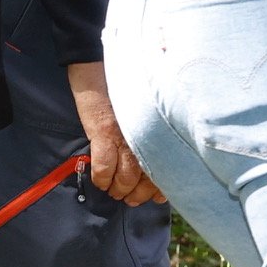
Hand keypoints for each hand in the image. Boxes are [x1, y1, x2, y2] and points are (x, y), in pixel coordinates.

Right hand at [66, 61, 162, 204]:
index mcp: (159, 134)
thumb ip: (154, 138)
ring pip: (126, 178)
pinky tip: (100, 180)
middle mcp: (147, 137)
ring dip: (118, 189)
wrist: (101, 68)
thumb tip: (159, 171)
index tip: (153, 196)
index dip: (158, 190)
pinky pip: (103, 166)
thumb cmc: (126, 93)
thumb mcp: (146, 116)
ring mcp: (126, 135)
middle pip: (146, 179)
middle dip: (136, 194)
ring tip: (113, 191)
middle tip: (127, 197)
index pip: (166, 171)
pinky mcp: (104, 131)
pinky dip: (101, 177)